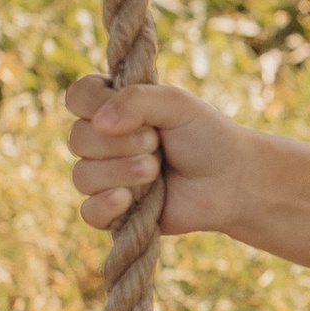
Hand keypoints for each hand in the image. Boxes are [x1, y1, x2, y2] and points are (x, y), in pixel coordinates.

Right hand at [64, 74, 244, 234]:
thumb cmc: (206, 136)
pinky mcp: (114, 211)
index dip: (95, 103)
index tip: (131, 112)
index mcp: (114, 107)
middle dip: (120, 143)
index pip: (78, 98)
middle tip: (156, 143)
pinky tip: (128, 200)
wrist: (231, 181)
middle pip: (78, 139)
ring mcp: (106, 177)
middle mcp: (103, 140)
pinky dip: (106, 205)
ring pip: (82, 176)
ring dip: (121, 172)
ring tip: (155, 171)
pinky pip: (88, 212)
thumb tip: (100, 123)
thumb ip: (136, 100)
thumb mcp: (176, 104)